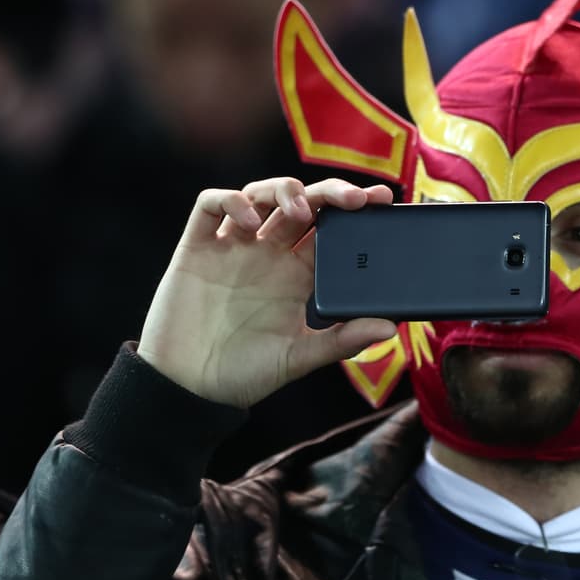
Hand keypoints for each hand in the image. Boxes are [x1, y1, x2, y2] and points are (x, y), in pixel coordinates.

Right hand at [137, 177, 395, 407]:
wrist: (189, 389)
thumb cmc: (244, 374)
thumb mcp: (299, 357)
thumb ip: (342, 341)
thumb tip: (390, 328)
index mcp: (297, 276)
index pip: (331, 230)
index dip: (354, 210)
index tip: (381, 201)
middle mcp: (268, 254)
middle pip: (303, 203)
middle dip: (330, 191)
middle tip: (355, 199)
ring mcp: (233, 248)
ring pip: (260, 194)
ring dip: (283, 190)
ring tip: (300, 210)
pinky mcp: (197, 248)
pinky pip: (210, 206)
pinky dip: (230, 201)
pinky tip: (249, 220)